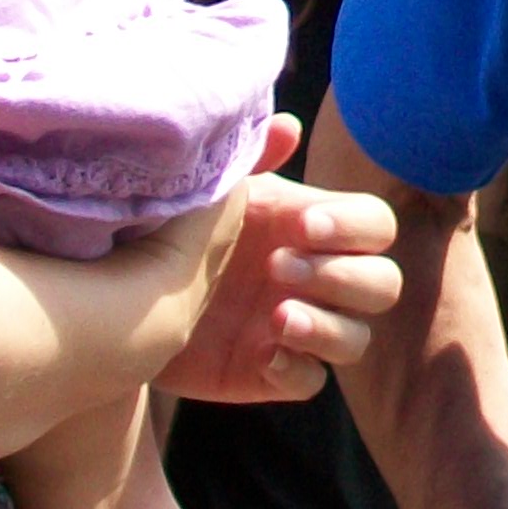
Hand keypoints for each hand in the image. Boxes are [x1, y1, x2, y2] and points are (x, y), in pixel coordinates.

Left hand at [160, 116, 404, 403]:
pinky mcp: (272, 373)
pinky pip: (311, 382)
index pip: (376, 226)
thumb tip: (288, 126)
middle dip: (342, 277)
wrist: (123, 297)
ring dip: (328, 327)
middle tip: (277, 267)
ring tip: (277, 319)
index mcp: (316, 231)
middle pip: (384, 285)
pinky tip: (263, 355)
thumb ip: (253, 162)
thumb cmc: (180, 232)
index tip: (302, 226)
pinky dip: (296, 369)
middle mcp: (320, 282)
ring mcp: (300, 330)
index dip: (352, 227)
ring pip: (359, 338)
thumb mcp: (216, 194)